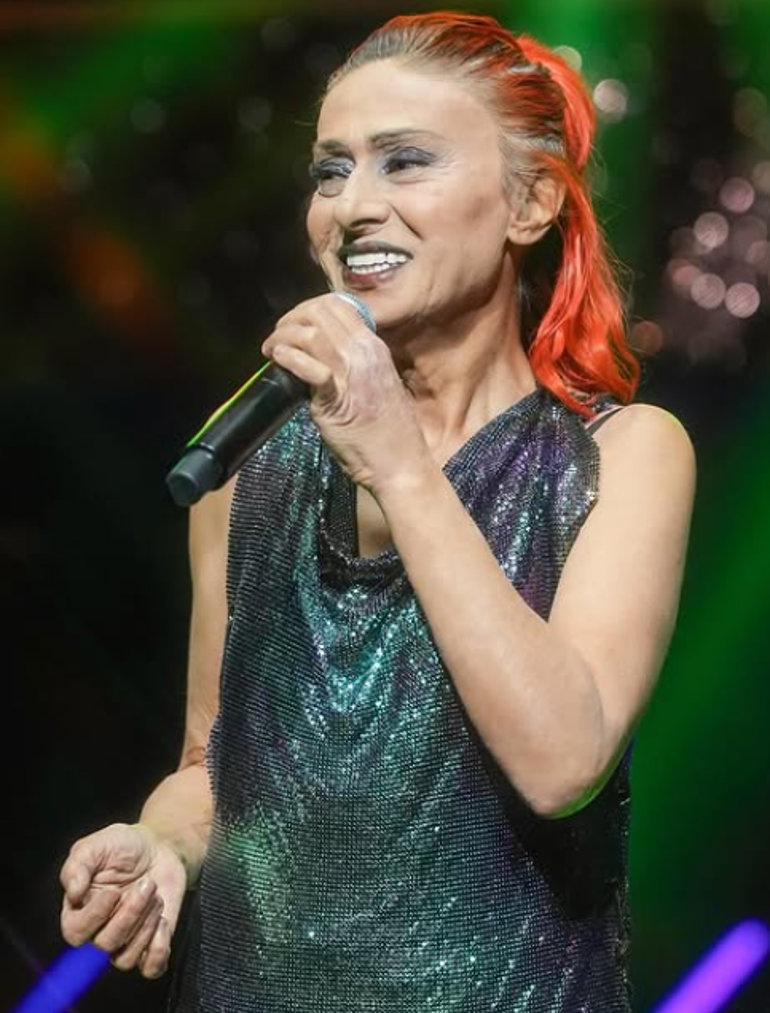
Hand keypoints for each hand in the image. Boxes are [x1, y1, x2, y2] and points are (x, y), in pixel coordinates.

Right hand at [59, 822, 186, 978]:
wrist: (159, 847)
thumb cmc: (122, 846)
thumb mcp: (96, 845)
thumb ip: (78, 866)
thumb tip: (72, 892)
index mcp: (79, 910)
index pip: (75, 932)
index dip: (95, 916)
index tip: (113, 891)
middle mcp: (99, 931)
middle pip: (106, 944)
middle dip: (130, 914)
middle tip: (147, 885)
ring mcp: (126, 940)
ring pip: (127, 958)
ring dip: (146, 926)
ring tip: (155, 896)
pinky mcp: (151, 943)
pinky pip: (151, 968)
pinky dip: (159, 950)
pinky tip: (163, 922)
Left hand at [261, 293, 434, 495]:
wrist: (400, 463)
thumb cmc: (388, 431)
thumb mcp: (375, 383)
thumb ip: (352, 364)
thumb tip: (320, 355)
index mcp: (374, 347)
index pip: (338, 305)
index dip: (307, 308)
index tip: (293, 326)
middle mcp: (364, 353)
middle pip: (319, 312)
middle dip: (290, 320)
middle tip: (277, 339)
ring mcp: (352, 374)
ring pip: (311, 333)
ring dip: (282, 337)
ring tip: (270, 351)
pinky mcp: (337, 399)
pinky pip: (311, 368)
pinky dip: (289, 359)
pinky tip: (277, 360)